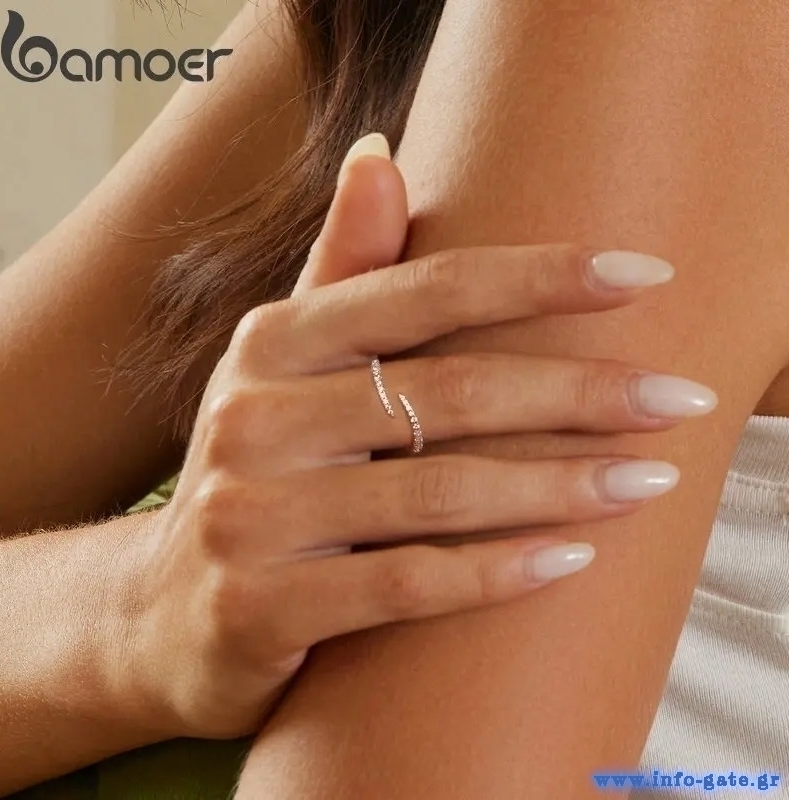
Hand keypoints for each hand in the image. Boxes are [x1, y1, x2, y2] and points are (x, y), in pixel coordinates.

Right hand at [125, 134, 715, 740]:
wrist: (164, 612)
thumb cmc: (256, 476)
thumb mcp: (282, 366)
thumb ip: (338, 269)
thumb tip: (381, 150)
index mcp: (269, 345)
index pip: (420, 290)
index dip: (536, 278)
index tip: (641, 276)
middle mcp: (252, 418)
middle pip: (445, 393)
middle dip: (576, 394)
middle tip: (674, 399)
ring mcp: (249, 517)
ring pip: (435, 493)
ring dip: (558, 487)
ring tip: (647, 481)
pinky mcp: (260, 608)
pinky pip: (403, 585)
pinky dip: (495, 574)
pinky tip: (571, 560)